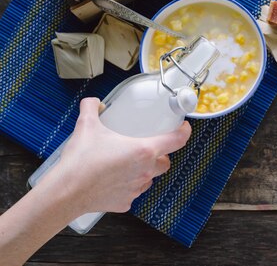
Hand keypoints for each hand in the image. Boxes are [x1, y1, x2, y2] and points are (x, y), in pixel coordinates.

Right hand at [43, 97, 191, 215]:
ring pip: (150, 178)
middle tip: (146, 147)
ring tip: (127, 163)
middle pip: (165, 162)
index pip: (176, 141)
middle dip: (160, 155)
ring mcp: (136, 188)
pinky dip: (128, 185)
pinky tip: (114, 180)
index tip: (183, 128)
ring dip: (145, 171)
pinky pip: (133, 192)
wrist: (66, 192)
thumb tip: (92, 102)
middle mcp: (145, 171)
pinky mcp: (126, 202)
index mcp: (144, 151)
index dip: (183, 132)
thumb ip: (91, 109)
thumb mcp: (87, 126)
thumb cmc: (80, 162)